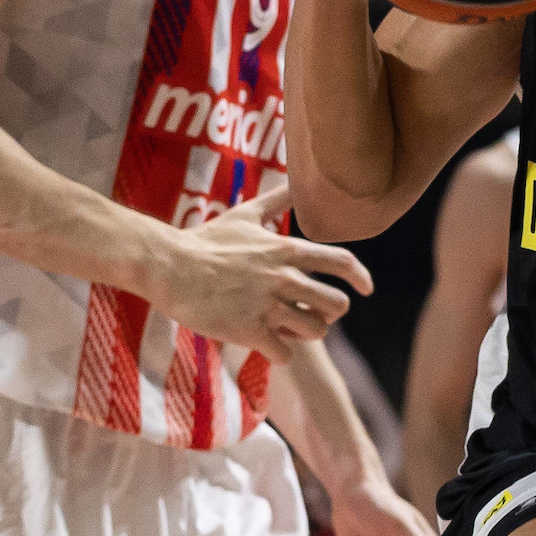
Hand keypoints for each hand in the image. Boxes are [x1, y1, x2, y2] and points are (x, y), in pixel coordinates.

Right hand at [144, 186, 372, 360]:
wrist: (168, 266)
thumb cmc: (204, 240)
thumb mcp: (245, 214)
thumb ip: (276, 200)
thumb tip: (298, 182)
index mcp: (287, 250)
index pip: (342, 262)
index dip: (361, 277)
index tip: (367, 289)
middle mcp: (284, 277)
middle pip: (337, 304)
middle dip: (332, 312)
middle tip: (316, 314)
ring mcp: (268, 305)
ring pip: (315, 331)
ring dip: (307, 333)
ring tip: (291, 329)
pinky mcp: (248, 330)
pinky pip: (285, 353)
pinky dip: (282, 353)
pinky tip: (271, 346)